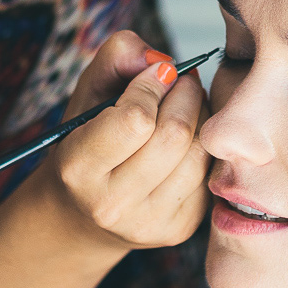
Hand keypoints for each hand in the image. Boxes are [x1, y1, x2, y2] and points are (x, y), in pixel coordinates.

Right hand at [48, 33, 208, 249]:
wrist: (79, 216)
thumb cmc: (84, 143)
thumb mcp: (86, 95)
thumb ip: (116, 58)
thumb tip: (161, 59)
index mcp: (78, 169)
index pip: (136, 119)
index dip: (152, 85)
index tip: (156, 71)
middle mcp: (112, 204)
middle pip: (175, 134)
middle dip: (185, 94)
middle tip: (180, 80)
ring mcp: (149, 223)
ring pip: (199, 153)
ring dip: (201, 116)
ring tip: (185, 105)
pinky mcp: (179, 230)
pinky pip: (209, 173)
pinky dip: (205, 145)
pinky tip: (188, 137)